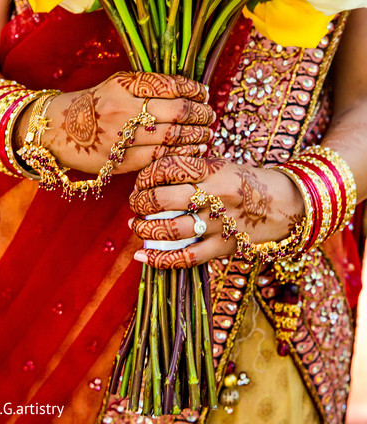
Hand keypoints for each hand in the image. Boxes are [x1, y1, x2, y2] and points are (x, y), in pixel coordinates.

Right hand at [16, 72, 213, 174]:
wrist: (58, 129)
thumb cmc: (95, 104)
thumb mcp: (117, 85)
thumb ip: (148, 86)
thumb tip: (188, 90)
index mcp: (125, 87)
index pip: (171, 86)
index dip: (194, 91)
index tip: (204, 94)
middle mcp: (124, 110)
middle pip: (177, 112)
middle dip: (201, 115)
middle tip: (211, 116)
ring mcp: (122, 137)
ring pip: (172, 137)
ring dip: (196, 137)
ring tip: (206, 135)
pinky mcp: (121, 161)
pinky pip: (159, 159)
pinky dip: (181, 155)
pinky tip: (192, 152)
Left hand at [129, 155, 304, 267]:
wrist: (289, 205)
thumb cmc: (250, 183)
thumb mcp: (223, 166)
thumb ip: (193, 169)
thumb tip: (153, 176)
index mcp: (214, 171)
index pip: (170, 168)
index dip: (147, 175)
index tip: (141, 181)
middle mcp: (216, 196)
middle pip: (165, 199)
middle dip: (141, 202)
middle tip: (136, 204)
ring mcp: (220, 224)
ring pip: (173, 230)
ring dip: (147, 229)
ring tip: (137, 225)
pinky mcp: (224, 248)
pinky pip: (187, 258)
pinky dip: (161, 259)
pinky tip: (142, 256)